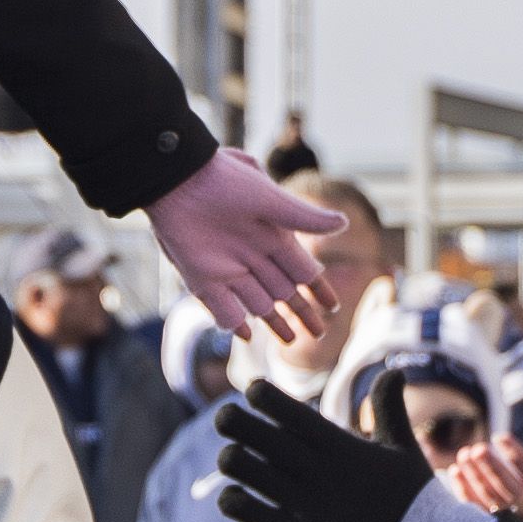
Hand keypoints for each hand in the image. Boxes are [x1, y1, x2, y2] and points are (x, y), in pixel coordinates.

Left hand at [148, 149, 347, 343]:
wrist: (179, 181)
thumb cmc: (226, 182)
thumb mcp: (270, 200)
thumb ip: (305, 217)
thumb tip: (344, 223)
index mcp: (274, 237)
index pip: (304, 271)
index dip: (319, 290)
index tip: (334, 307)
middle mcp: (254, 256)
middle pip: (285, 292)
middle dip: (302, 312)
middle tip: (319, 332)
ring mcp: (228, 269)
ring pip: (258, 303)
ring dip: (275, 322)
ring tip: (291, 340)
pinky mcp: (202, 278)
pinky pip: (223, 308)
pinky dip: (236, 323)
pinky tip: (247, 335)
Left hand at [215, 379, 435, 521]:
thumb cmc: (412, 495)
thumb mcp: (404, 446)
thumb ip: (390, 406)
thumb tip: (396, 371)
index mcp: (339, 445)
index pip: (287, 410)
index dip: (262, 395)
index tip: (253, 390)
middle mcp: (318, 471)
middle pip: (254, 435)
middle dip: (231, 421)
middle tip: (226, 419)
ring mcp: (306, 504)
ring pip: (244, 471)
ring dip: (231, 460)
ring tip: (234, 457)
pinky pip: (250, 513)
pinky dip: (233, 500)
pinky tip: (235, 495)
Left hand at [446, 434, 522, 521]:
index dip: (517, 457)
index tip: (500, 436)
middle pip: (511, 492)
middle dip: (492, 470)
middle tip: (477, 449)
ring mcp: (519, 521)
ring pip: (493, 501)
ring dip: (475, 478)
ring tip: (464, 454)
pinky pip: (481, 511)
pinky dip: (466, 493)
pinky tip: (456, 472)